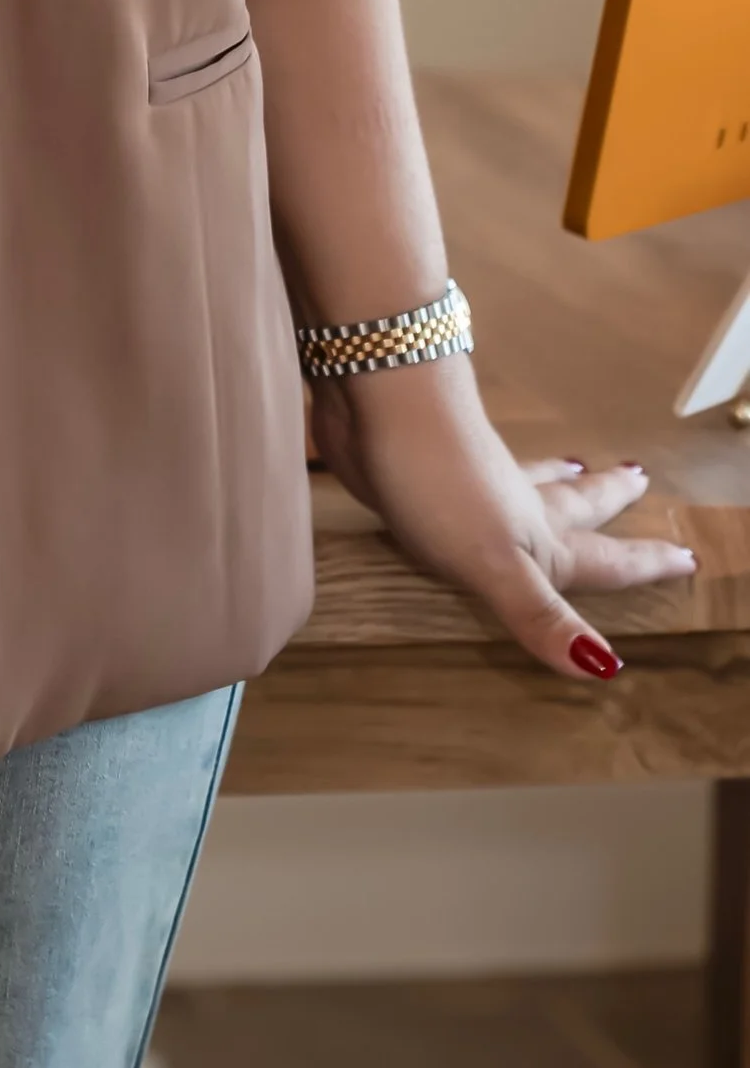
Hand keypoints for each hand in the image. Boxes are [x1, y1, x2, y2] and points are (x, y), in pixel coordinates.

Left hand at [310, 355, 696, 679]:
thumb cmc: (445, 487)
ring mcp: (470, 481)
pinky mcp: (426, 468)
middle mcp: (515, 502)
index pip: (604, 556)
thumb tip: (604, 666)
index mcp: (539, 534)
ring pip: (526, 478)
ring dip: (552, 474)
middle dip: (606, 496)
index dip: (644, 563)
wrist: (382, 401)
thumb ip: (542, 614)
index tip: (686, 555)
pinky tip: (480, 464)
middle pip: (574, 500)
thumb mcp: (499, 564)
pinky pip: (472, 478)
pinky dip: (492, 470)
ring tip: (572, 463)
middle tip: (638, 475)